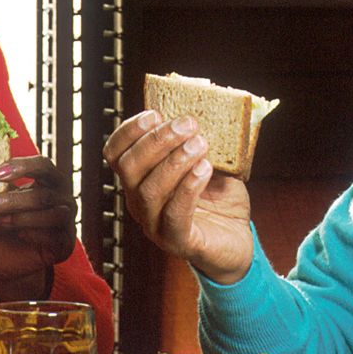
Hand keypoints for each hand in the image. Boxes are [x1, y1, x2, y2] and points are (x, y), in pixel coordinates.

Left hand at [0, 155, 77, 301]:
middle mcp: (62, 198)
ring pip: (53, 214)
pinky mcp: (66, 244)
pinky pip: (55, 236)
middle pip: (43, 194)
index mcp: (48, 181)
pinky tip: (19, 235)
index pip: (43, 165)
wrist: (4, 261)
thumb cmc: (2, 225)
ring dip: (22, 218)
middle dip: (10, 200)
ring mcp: (68, 221)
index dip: (23, 167)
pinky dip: (35, 234)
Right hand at [103, 110, 252, 283]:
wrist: (236, 241)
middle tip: (187, 123)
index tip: (154, 113)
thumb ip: (198, 141)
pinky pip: (175, 215)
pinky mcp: (178, 242)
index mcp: (140, 180)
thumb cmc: (219, 200)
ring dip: (175, 161)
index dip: (129, 132)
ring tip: (200, 143)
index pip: (116, 154)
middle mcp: (140, 203)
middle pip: (129, 168)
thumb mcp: (208, 161)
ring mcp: (155, 224)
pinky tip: (205, 169)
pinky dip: (189, 188)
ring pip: (149, 190)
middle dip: (157, 140)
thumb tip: (201, 111)